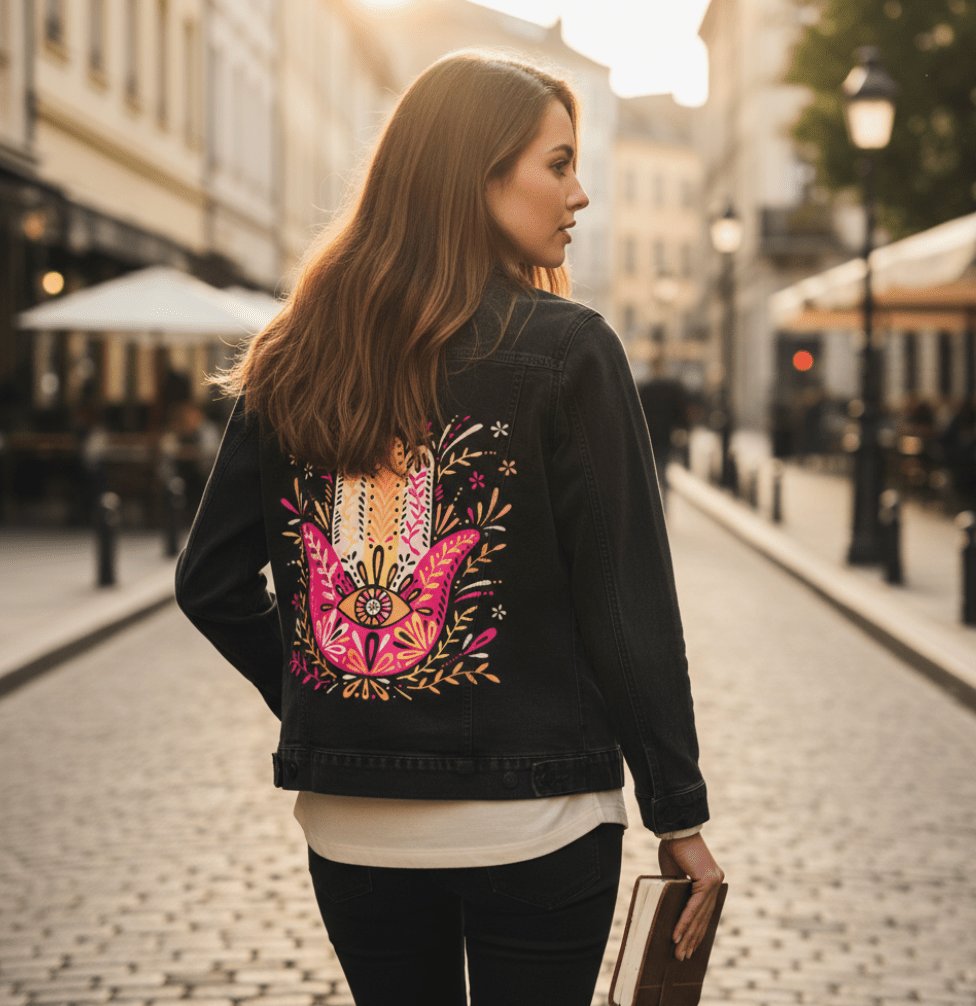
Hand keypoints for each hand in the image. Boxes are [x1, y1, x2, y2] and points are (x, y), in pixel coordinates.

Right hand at [657, 833, 724, 960]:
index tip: (690, 947)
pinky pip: (693, 907)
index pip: (704, 911)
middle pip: (703, 918)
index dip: (696, 930)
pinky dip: (684, 922)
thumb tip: (672, 907)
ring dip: (687, 936)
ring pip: (699, 916)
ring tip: (678, 953)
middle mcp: (716, 883)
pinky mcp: (707, 881)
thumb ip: (678, 888)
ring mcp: (714, 882)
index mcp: (711, 881)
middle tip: (682, 957)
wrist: (675, 828)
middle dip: (691, 940)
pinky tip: (677, 936)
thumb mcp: (675, 873)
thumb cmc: (674, 847)